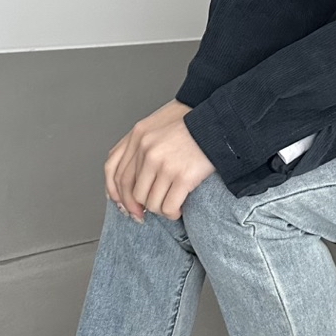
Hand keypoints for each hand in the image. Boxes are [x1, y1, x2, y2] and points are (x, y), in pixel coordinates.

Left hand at [105, 99, 216, 222]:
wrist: (218, 123)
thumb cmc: (191, 125)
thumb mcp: (158, 126)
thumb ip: (139, 147)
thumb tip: (127, 181)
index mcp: (139, 137)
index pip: (117, 174)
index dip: (121, 196)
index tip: (128, 206)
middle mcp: (147, 150)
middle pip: (134, 193)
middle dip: (142, 207)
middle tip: (153, 208)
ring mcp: (164, 164)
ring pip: (151, 203)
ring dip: (161, 209)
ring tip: (171, 205)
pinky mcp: (183, 176)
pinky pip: (169, 206)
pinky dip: (173, 212)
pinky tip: (179, 208)